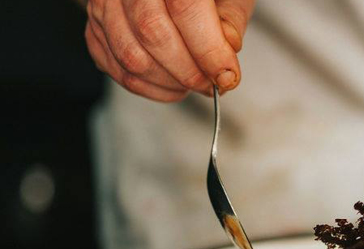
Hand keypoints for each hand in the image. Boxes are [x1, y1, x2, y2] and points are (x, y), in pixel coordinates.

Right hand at [84, 0, 255, 101]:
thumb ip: (230, 19)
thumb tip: (225, 59)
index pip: (185, 8)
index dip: (209, 50)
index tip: (227, 76)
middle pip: (153, 33)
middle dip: (189, 71)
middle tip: (211, 84)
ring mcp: (103, 4)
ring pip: (130, 57)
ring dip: (168, 83)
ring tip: (192, 85)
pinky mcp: (93, 26)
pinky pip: (114, 67)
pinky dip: (148, 87)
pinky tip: (170, 85)